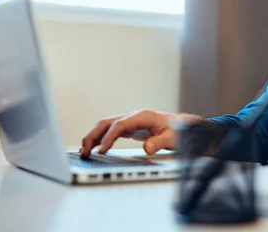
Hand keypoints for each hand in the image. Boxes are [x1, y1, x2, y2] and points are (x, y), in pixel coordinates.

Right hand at [80, 109, 203, 156]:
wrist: (183, 126)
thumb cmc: (178, 130)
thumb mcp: (172, 138)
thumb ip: (160, 143)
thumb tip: (147, 148)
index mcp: (142, 116)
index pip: (120, 125)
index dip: (109, 137)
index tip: (102, 150)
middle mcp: (133, 116)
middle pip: (107, 122)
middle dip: (93, 135)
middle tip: (84, 151)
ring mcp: (130, 121)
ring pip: (106, 126)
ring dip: (93, 137)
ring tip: (84, 151)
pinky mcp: (129, 128)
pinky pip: (110, 131)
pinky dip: (100, 138)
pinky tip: (94, 148)